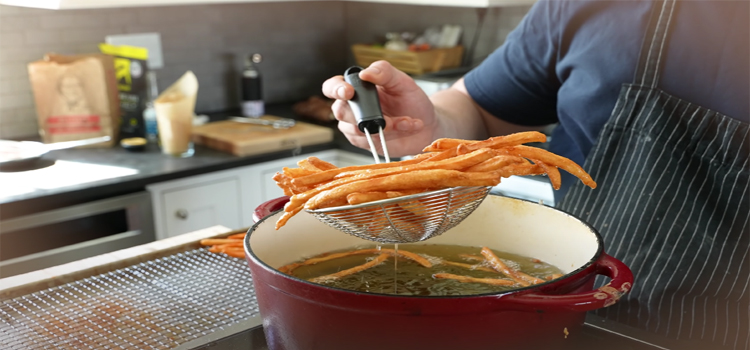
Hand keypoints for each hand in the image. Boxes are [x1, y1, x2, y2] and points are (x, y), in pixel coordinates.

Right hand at [322, 60, 438, 156]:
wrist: (427, 125)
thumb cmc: (412, 101)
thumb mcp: (402, 81)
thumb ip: (384, 72)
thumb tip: (365, 73)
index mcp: (357, 88)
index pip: (332, 87)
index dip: (335, 90)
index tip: (349, 92)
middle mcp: (352, 108)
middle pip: (340, 112)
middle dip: (365, 115)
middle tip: (388, 117)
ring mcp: (356, 127)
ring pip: (356, 130)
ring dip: (385, 126)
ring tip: (407, 121)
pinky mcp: (365, 143)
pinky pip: (370, 141)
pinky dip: (391, 134)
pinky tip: (406, 127)